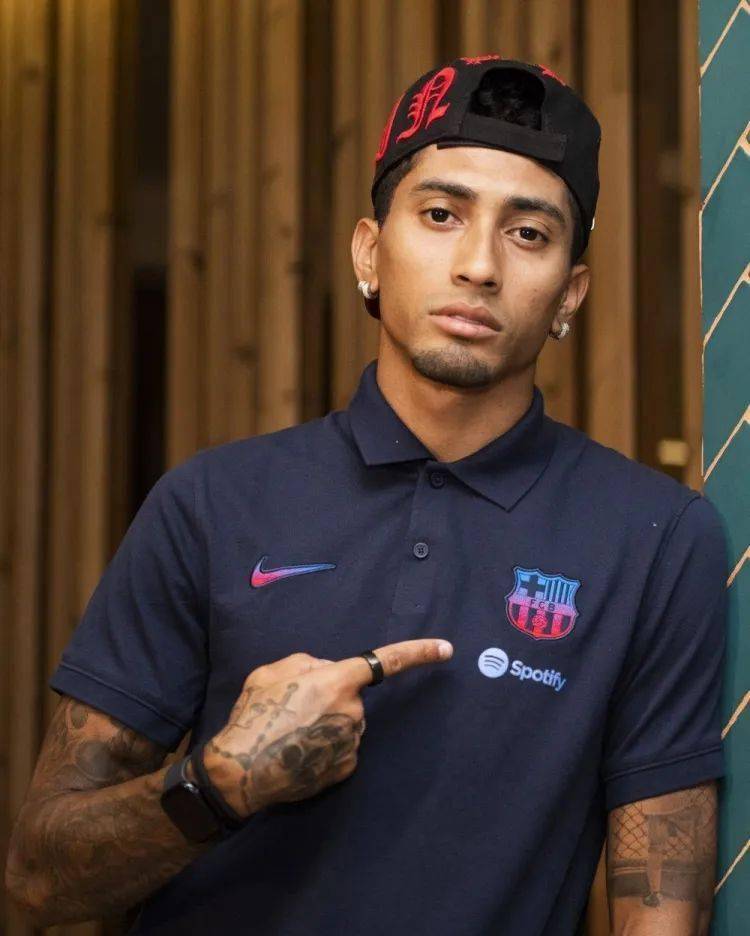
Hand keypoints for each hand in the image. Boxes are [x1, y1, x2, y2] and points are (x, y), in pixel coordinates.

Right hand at [204, 639, 453, 817]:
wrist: (241, 769)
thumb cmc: (254, 715)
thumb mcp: (272, 671)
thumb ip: (307, 664)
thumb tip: (327, 672)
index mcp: (337, 681)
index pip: (386, 661)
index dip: (419, 652)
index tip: (447, 649)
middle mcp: (353, 712)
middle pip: (351, 698)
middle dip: (330, 699)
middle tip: (294, 710)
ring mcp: (352, 743)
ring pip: (346, 724)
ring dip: (326, 725)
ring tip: (290, 733)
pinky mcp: (345, 769)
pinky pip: (341, 749)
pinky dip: (325, 749)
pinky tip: (299, 752)